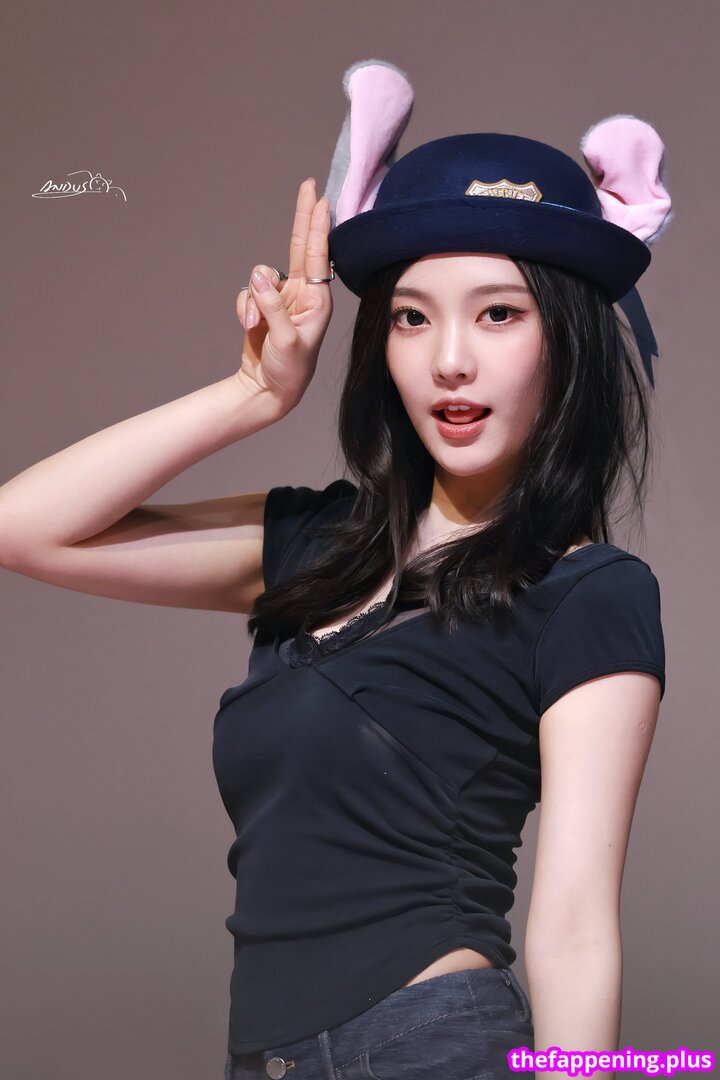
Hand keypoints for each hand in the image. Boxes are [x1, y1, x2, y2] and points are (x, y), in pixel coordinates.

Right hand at [235, 177, 333, 412]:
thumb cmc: (289, 371)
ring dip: (253, 299)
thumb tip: (258, 276)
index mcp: (317, 301)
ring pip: (261, 275)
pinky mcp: (263, 306)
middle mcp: (302, 295)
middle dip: (303, 218)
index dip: (317, 227)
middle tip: (309, 186)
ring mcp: (281, 299)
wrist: (268, 391)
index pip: (317, 256)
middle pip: (300, 247)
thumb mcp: (285, 340)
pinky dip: (244, 308)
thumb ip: (272, 306)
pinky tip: (249, 327)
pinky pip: (247, 293)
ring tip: (254, 325)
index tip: (321, 200)